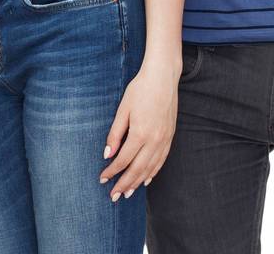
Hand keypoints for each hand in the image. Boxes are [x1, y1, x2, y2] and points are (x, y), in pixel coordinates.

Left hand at [99, 61, 177, 198]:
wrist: (163, 77)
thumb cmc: (140, 90)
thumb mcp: (123, 109)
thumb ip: (115, 133)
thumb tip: (107, 155)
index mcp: (140, 133)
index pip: (123, 160)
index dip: (112, 171)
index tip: (102, 179)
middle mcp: (154, 140)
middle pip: (138, 169)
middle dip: (124, 184)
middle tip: (113, 196)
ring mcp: (164, 140)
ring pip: (151, 168)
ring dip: (138, 182)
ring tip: (127, 193)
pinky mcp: (170, 137)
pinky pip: (161, 160)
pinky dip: (153, 172)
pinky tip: (146, 179)